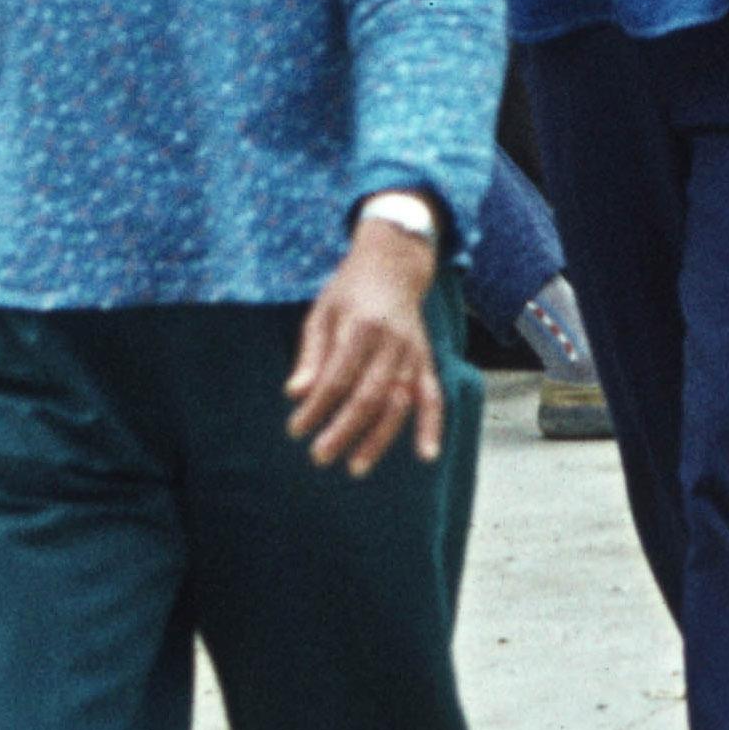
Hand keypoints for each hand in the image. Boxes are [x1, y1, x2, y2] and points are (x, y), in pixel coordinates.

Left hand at [283, 213, 447, 475]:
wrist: (395, 263)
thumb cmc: (350, 291)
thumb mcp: (322, 313)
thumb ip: (311, 355)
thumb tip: (295, 394)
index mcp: (362, 326)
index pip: (337, 378)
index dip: (316, 408)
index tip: (296, 430)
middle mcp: (393, 341)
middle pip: (369, 395)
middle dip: (344, 430)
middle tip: (320, 457)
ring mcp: (414, 353)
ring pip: (400, 402)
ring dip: (380, 438)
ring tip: (356, 466)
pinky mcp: (427, 360)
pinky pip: (434, 396)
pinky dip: (433, 425)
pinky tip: (426, 454)